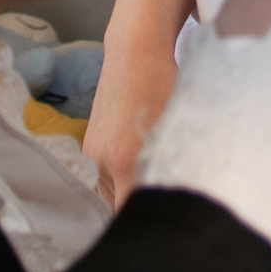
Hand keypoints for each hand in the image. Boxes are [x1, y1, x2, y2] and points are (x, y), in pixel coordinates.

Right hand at [82, 25, 175, 207]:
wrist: (136, 52)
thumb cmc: (166, 86)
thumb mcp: (176, 129)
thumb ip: (174, 170)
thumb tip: (181, 199)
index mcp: (125, 161)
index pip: (130, 212)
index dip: (148, 218)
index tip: (163, 218)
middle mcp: (102, 161)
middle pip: (117, 209)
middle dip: (138, 209)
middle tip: (162, 203)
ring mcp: (92, 153)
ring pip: (108, 195)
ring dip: (126, 195)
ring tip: (149, 181)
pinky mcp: (89, 145)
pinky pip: (101, 178)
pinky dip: (118, 181)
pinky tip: (136, 167)